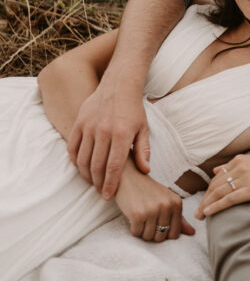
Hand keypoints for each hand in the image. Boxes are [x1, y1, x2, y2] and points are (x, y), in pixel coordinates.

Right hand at [67, 78, 149, 198]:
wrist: (119, 85)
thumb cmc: (133, 109)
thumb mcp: (143, 128)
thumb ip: (143, 150)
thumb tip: (145, 171)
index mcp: (122, 134)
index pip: (114, 167)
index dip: (110, 184)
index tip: (108, 196)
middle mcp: (104, 131)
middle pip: (96, 166)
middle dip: (98, 183)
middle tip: (101, 191)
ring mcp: (90, 126)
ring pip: (83, 159)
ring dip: (86, 174)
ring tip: (92, 181)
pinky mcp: (80, 122)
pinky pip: (73, 147)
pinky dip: (75, 160)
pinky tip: (82, 166)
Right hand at [115, 166, 194, 241]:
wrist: (129, 177)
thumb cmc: (149, 191)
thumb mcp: (167, 201)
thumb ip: (180, 218)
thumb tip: (192, 233)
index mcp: (176, 203)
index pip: (174, 234)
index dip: (164, 232)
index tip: (157, 222)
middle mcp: (166, 206)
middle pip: (161, 237)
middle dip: (152, 232)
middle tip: (147, 218)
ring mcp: (152, 210)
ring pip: (148, 237)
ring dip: (142, 231)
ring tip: (141, 216)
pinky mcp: (138, 214)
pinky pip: (136, 233)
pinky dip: (133, 228)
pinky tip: (133, 216)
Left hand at [195, 155, 249, 219]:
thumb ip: (235, 166)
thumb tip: (216, 171)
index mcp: (241, 160)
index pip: (218, 177)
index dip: (209, 190)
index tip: (204, 201)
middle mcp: (241, 167)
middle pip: (215, 185)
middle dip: (204, 199)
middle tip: (197, 212)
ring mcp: (246, 178)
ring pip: (219, 193)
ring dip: (206, 205)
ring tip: (199, 216)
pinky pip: (229, 199)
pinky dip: (216, 206)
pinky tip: (208, 213)